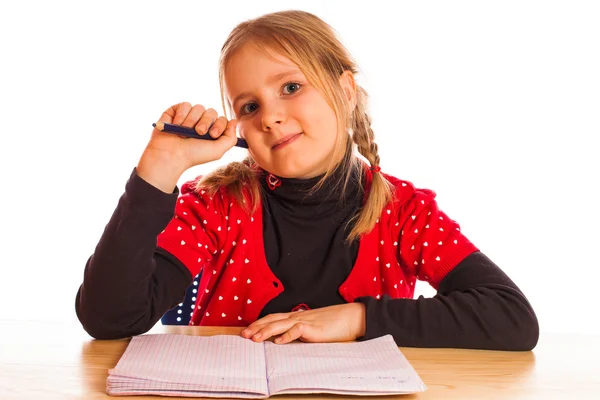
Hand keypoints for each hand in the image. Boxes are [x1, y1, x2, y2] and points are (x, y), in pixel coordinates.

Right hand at [137, 102, 237, 192]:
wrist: (171, 155)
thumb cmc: (194, 155)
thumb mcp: (218, 150)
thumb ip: (230, 138)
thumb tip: (234, 121)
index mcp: (211, 131)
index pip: (222, 119)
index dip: (219, 125)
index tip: (212, 135)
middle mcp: (201, 122)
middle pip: (212, 112)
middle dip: (206, 122)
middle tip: (198, 133)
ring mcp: (188, 116)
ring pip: (198, 107)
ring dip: (192, 121)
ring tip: (184, 134)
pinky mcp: (176, 111)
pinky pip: (185, 105)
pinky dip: (181, 115)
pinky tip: (176, 125)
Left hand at [241, 303, 365, 344]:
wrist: (351, 317)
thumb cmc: (334, 323)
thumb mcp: (312, 327)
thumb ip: (299, 332)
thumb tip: (287, 338)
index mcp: (296, 316)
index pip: (273, 318)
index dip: (259, 323)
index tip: (248, 330)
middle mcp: (297, 317)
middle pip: (272, 319)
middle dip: (256, 327)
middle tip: (243, 334)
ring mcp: (305, 321)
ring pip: (281, 324)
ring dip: (266, 331)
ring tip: (254, 339)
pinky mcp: (313, 328)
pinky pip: (297, 330)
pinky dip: (287, 335)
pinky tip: (278, 341)